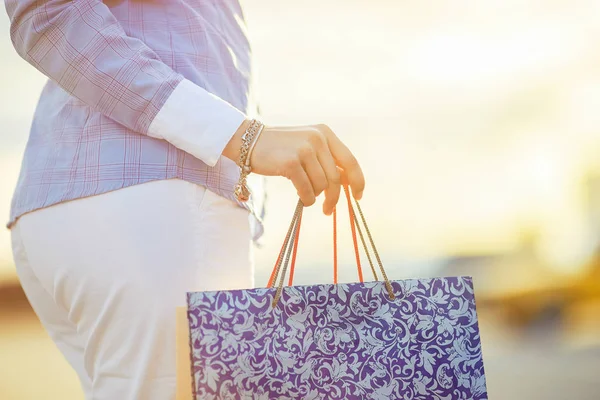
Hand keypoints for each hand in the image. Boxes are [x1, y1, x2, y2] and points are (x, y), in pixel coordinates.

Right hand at [223, 122, 364, 214]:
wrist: (249, 141)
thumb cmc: (281, 148)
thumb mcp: (307, 145)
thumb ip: (327, 160)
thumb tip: (347, 184)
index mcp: (325, 133)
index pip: (350, 161)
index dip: (357, 182)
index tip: (358, 197)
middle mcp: (318, 138)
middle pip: (336, 178)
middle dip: (334, 198)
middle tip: (328, 210)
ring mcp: (304, 149)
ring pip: (321, 186)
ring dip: (315, 197)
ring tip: (306, 195)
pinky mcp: (291, 163)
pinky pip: (307, 190)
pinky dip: (306, 198)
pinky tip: (302, 197)